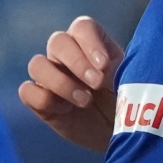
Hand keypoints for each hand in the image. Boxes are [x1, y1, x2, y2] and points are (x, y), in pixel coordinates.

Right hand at [19, 16, 122, 151]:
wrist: (125, 135)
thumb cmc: (132, 103)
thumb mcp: (135, 82)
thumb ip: (125, 67)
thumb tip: (114, 64)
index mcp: (93, 44)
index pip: (81, 27)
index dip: (90, 42)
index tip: (105, 65)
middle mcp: (68, 56)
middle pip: (57, 41)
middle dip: (77, 62)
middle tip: (97, 84)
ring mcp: (52, 77)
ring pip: (37, 64)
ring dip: (60, 82)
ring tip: (85, 101)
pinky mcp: (42, 102)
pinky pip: (27, 91)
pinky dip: (43, 99)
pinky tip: (65, 111)